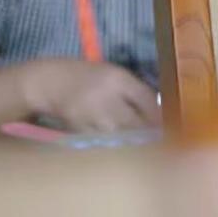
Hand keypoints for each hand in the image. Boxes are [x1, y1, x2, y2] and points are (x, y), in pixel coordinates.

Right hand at [18, 59, 160, 132]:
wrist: (49, 81)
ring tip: (139, 143)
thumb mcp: (114, 74)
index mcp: (118, 78)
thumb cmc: (87, 76)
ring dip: (130, 140)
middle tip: (157, 138)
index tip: (168, 124)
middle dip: (147, 131)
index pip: (146, 98)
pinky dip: (111, 143)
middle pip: (135, 120)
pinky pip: (101, 141)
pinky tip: (116, 144)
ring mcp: (90, 114)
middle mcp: (106, 95)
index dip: (159, 114)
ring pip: (119, 134)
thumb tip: (158, 111)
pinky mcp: (78, 128)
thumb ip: (134, 90)